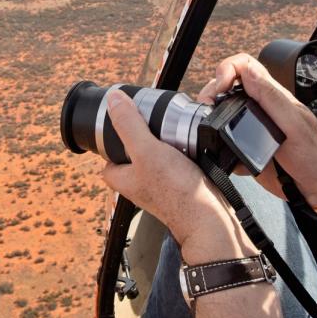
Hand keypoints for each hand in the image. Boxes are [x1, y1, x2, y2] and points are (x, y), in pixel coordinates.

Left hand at [100, 91, 254, 262]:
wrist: (208, 217)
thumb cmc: (175, 192)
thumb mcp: (146, 150)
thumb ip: (128, 125)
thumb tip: (113, 100)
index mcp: (120, 178)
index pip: (108, 149)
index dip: (117, 131)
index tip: (130, 117)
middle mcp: (137, 182)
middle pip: (135, 147)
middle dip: (147, 132)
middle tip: (158, 123)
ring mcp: (158, 184)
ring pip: (157, 152)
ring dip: (168, 140)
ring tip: (177, 134)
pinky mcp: (177, 184)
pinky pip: (175, 160)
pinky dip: (183, 150)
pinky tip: (192, 146)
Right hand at [198, 54, 316, 208]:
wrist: (316, 189)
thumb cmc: (314, 156)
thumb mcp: (294, 125)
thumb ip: (272, 98)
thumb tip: (248, 71)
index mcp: (273, 96)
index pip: (245, 66)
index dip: (228, 69)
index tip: (221, 87)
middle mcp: (260, 107)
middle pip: (228, 86)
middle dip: (212, 91)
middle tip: (208, 107)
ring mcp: (251, 127)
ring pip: (223, 111)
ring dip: (211, 115)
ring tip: (209, 127)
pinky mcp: (245, 147)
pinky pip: (224, 139)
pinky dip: (217, 143)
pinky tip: (221, 151)